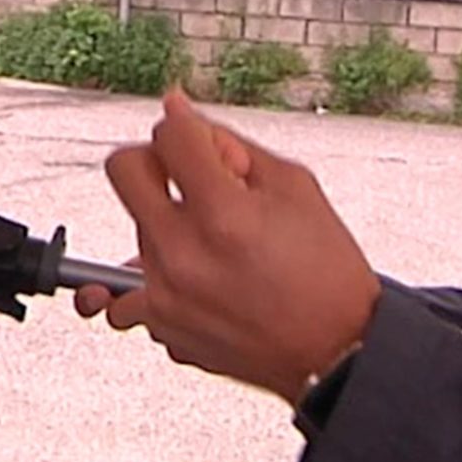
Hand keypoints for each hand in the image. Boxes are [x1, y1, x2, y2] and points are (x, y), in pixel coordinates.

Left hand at [75, 90, 379, 406]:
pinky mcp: (161, 324)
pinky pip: (130, 284)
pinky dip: (153, 277)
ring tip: (212, 241)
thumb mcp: (294, 186)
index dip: (187, 129)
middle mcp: (184, 253)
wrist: (337, 351)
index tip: (199, 143)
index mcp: (223, 213)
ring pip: (134, 224)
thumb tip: (178, 110)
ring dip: (165, 221)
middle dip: (152, 160)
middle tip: (181, 176)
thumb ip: (229, 144)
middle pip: (123, 170)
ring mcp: (165, 293)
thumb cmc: (328, 273)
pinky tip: (187, 277)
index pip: (167, 135)